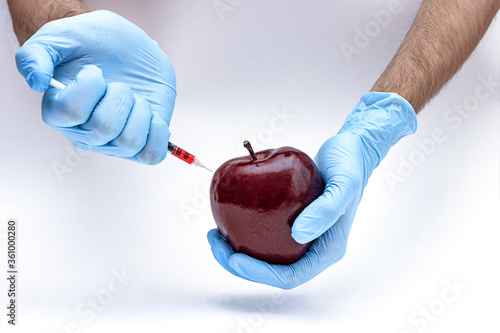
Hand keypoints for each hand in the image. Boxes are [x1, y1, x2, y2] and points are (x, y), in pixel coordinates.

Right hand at [15, 10, 175, 164]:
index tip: (94, 70)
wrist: (123, 45)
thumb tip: (37, 82)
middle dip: (119, 95)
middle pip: (104, 128)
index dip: (90, 85)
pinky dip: (157, 134)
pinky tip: (153, 115)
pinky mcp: (142, 141)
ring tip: (135, 97)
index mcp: (59, 113)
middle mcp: (85, 133)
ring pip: (130, 142)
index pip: (72, 111)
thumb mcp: (57, 37)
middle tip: (119, 83)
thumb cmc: (89, 44)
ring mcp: (114, 141)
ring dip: (139, 111)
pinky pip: (151, 154)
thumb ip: (35, 56)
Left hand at [207, 92, 416, 288]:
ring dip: (237, 250)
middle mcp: (312, 247)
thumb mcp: (344, 184)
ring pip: (265, 255)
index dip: (259, 273)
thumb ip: (326, 210)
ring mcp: (302, 236)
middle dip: (240, 264)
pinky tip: (229, 217)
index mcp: (326, 249)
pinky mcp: (291, 221)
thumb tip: (298, 235)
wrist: (351, 151)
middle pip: (272, 270)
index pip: (290, 275)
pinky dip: (245, 230)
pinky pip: (265, 234)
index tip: (234, 258)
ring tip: (214, 234)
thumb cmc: (350, 166)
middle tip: (215, 242)